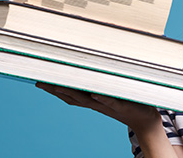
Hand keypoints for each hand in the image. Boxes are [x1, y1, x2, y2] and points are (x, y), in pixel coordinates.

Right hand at [35, 82, 162, 131]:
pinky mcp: (123, 106)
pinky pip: (111, 101)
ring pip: (87, 99)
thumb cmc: (127, 101)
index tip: (38, 80)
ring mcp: (109, 105)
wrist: (145, 119)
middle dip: (55, 89)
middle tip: (40, 82)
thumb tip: (90, 63)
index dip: (54, 87)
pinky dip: (103, 98)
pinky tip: (94, 93)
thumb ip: (101, 79)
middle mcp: (97, 103)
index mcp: (93, 98)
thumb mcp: (111, 89)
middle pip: (73, 96)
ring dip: (72, 93)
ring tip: (57, 86)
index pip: (70, 93)